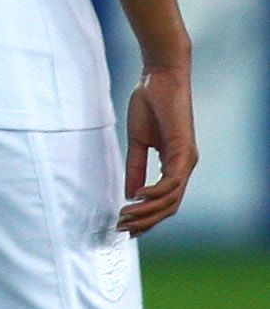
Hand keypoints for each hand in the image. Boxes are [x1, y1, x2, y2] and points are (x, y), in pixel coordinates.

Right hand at [120, 62, 194, 236]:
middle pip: (170, 206)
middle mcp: (185, 166)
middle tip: (122, 229)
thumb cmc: (150, 106)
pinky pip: (171, 181)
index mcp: (175, 164)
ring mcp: (186, 160)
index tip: (126, 226)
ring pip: (171, 199)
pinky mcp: (183, 150)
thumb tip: (131, 194)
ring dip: (148, 211)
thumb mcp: (137, 142)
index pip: (165, 200)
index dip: (147, 217)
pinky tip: (137, 196)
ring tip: (126, 217)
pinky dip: (154, 192)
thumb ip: (135, 168)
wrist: (160, 79)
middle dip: (146, 221)